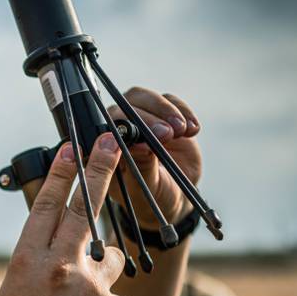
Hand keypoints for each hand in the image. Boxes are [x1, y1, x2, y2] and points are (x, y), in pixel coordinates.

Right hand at [0, 132, 128, 295]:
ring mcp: (87, 287)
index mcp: (26, 259)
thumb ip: (45, 263)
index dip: (63, 173)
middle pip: (85, 208)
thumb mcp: (17, 289)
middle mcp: (58, 266)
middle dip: (100, 170)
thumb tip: (76, 244)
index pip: (49, 205)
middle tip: (111, 143)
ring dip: (104, 272)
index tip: (74, 147)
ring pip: (111, 259)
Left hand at [108, 87, 201, 227]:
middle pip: (125, 106)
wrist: (173, 197)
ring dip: (166, 111)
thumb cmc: (150, 197)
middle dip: (148, 119)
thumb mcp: (146, 188)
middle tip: (168, 135)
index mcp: (103, 148)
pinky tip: (193, 130)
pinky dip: (183, 111)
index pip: (106, 126)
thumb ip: (141, 167)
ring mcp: (139, 118)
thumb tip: (140, 144)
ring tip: (184, 131)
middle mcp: (117, 129)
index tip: (147, 139)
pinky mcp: (161, 114)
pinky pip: (169, 100)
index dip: (126, 126)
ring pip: (145, 98)